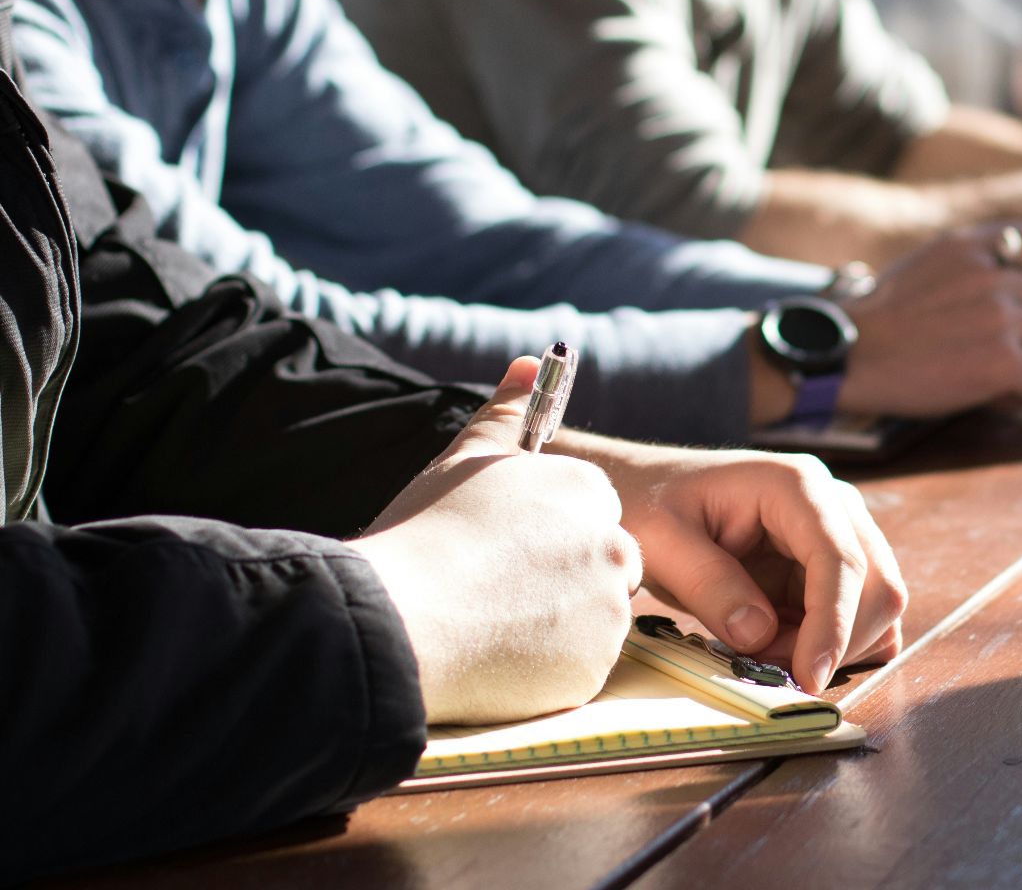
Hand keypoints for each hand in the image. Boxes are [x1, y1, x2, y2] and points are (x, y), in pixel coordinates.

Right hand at [351, 358, 641, 724]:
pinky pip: (580, 667)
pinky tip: (498, 656)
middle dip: (563, 579)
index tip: (508, 550)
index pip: (592, 513)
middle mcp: (612, 546)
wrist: (400, 619)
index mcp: (587, 491)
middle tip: (499, 591)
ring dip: (557, 623)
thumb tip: (530, 362)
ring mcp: (609, 611)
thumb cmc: (426, 533)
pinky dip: (548, 666)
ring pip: (593, 618)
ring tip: (491, 622)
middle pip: (604, 565)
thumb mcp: (465, 459)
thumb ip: (507, 412)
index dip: (548, 534)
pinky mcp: (595, 668)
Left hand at [563, 440, 909, 693]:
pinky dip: (833, 645)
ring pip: (876, 606)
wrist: (646, 491)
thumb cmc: (650, 505)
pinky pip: (860, 616)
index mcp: (796, 486)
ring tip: (764, 650)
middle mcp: (833, 505)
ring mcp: (839, 534)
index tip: (808, 676)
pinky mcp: (832, 566)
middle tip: (767, 666)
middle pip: (877, 585)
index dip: (833, 623)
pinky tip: (784, 646)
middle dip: (834, 641)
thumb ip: (710, 585)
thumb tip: (760, 635)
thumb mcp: (662, 542)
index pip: (840, 559)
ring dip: (832, 646)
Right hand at [837, 223, 1021, 417]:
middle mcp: (993, 274)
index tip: (1018, 301)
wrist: (847, 356)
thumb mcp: (930, 264)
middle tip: (1004, 353)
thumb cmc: (886, 320)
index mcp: (973, 244)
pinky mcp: (1000, 360)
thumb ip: (980, 261)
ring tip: (997, 375)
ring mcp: (1000, 316)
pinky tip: (991, 395)